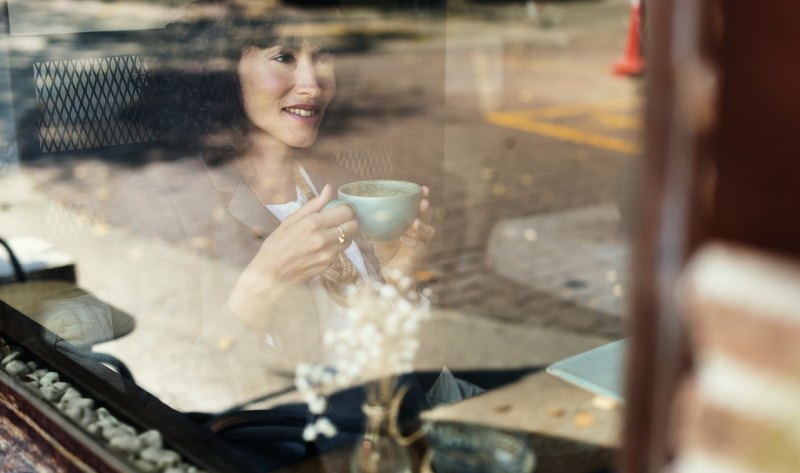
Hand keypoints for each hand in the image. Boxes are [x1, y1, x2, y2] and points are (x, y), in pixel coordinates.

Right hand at [228, 184, 357, 314]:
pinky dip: (336, 247)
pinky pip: (340, 251)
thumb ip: (313, 205)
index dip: (346, 208)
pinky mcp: (328, 265)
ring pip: (349, 239)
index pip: (346, 211)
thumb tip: (329, 189)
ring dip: (343, 234)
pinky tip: (322, 246)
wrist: (269, 274)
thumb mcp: (290, 220)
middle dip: (349, 221)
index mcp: (313, 223)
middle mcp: (323, 238)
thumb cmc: (276, 245)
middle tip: (340, 220)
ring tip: (329, 233)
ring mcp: (327, 253)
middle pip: (353, 225)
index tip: (341, 208)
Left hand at [373, 186, 435, 279]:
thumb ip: (377, 220)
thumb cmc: (386, 247)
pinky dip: (412, 241)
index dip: (423, 197)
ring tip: (414, 223)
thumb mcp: (380, 230)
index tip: (423, 189)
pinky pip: (419, 246)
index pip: (420, 206)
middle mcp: (420, 230)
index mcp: (412, 220)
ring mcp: (421, 242)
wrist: (388, 268)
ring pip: (428, 232)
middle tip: (423, 203)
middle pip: (428, 217)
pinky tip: (404, 238)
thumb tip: (360, 206)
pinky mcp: (418, 254)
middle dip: (426, 209)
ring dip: (422, 226)